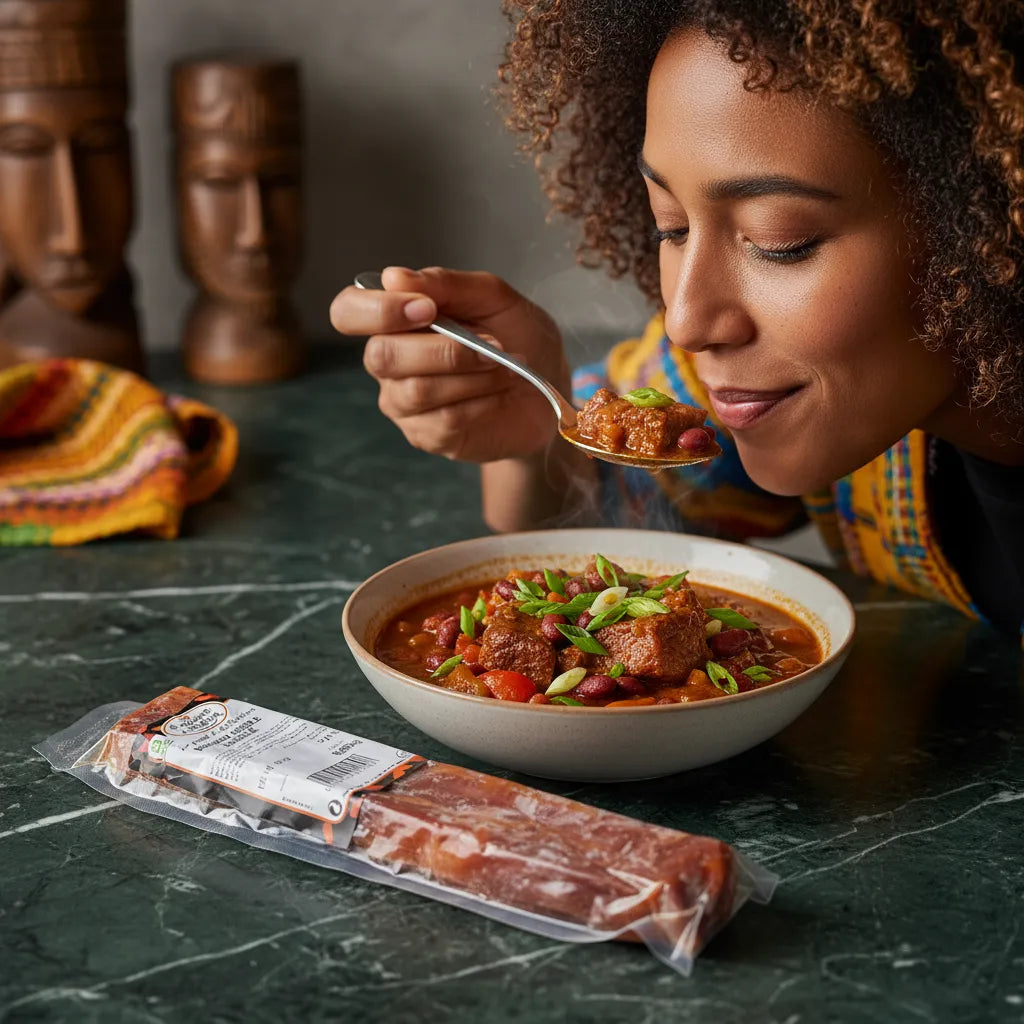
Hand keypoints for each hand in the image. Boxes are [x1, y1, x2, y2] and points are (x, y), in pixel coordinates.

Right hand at [330, 266, 568, 462]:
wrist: (549, 389)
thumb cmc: (518, 339)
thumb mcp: (494, 298)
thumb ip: (447, 284)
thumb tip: (394, 277)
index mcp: (396, 320)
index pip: (348, 312)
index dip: (377, 310)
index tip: (426, 309)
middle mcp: (389, 362)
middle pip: (382, 356)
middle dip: (443, 350)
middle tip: (492, 343)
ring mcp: (404, 404)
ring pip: (417, 391)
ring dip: (472, 375)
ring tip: (506, 368)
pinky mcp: (428, 436)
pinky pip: (444, 420)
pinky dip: (482, 402)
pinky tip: (500, 394)